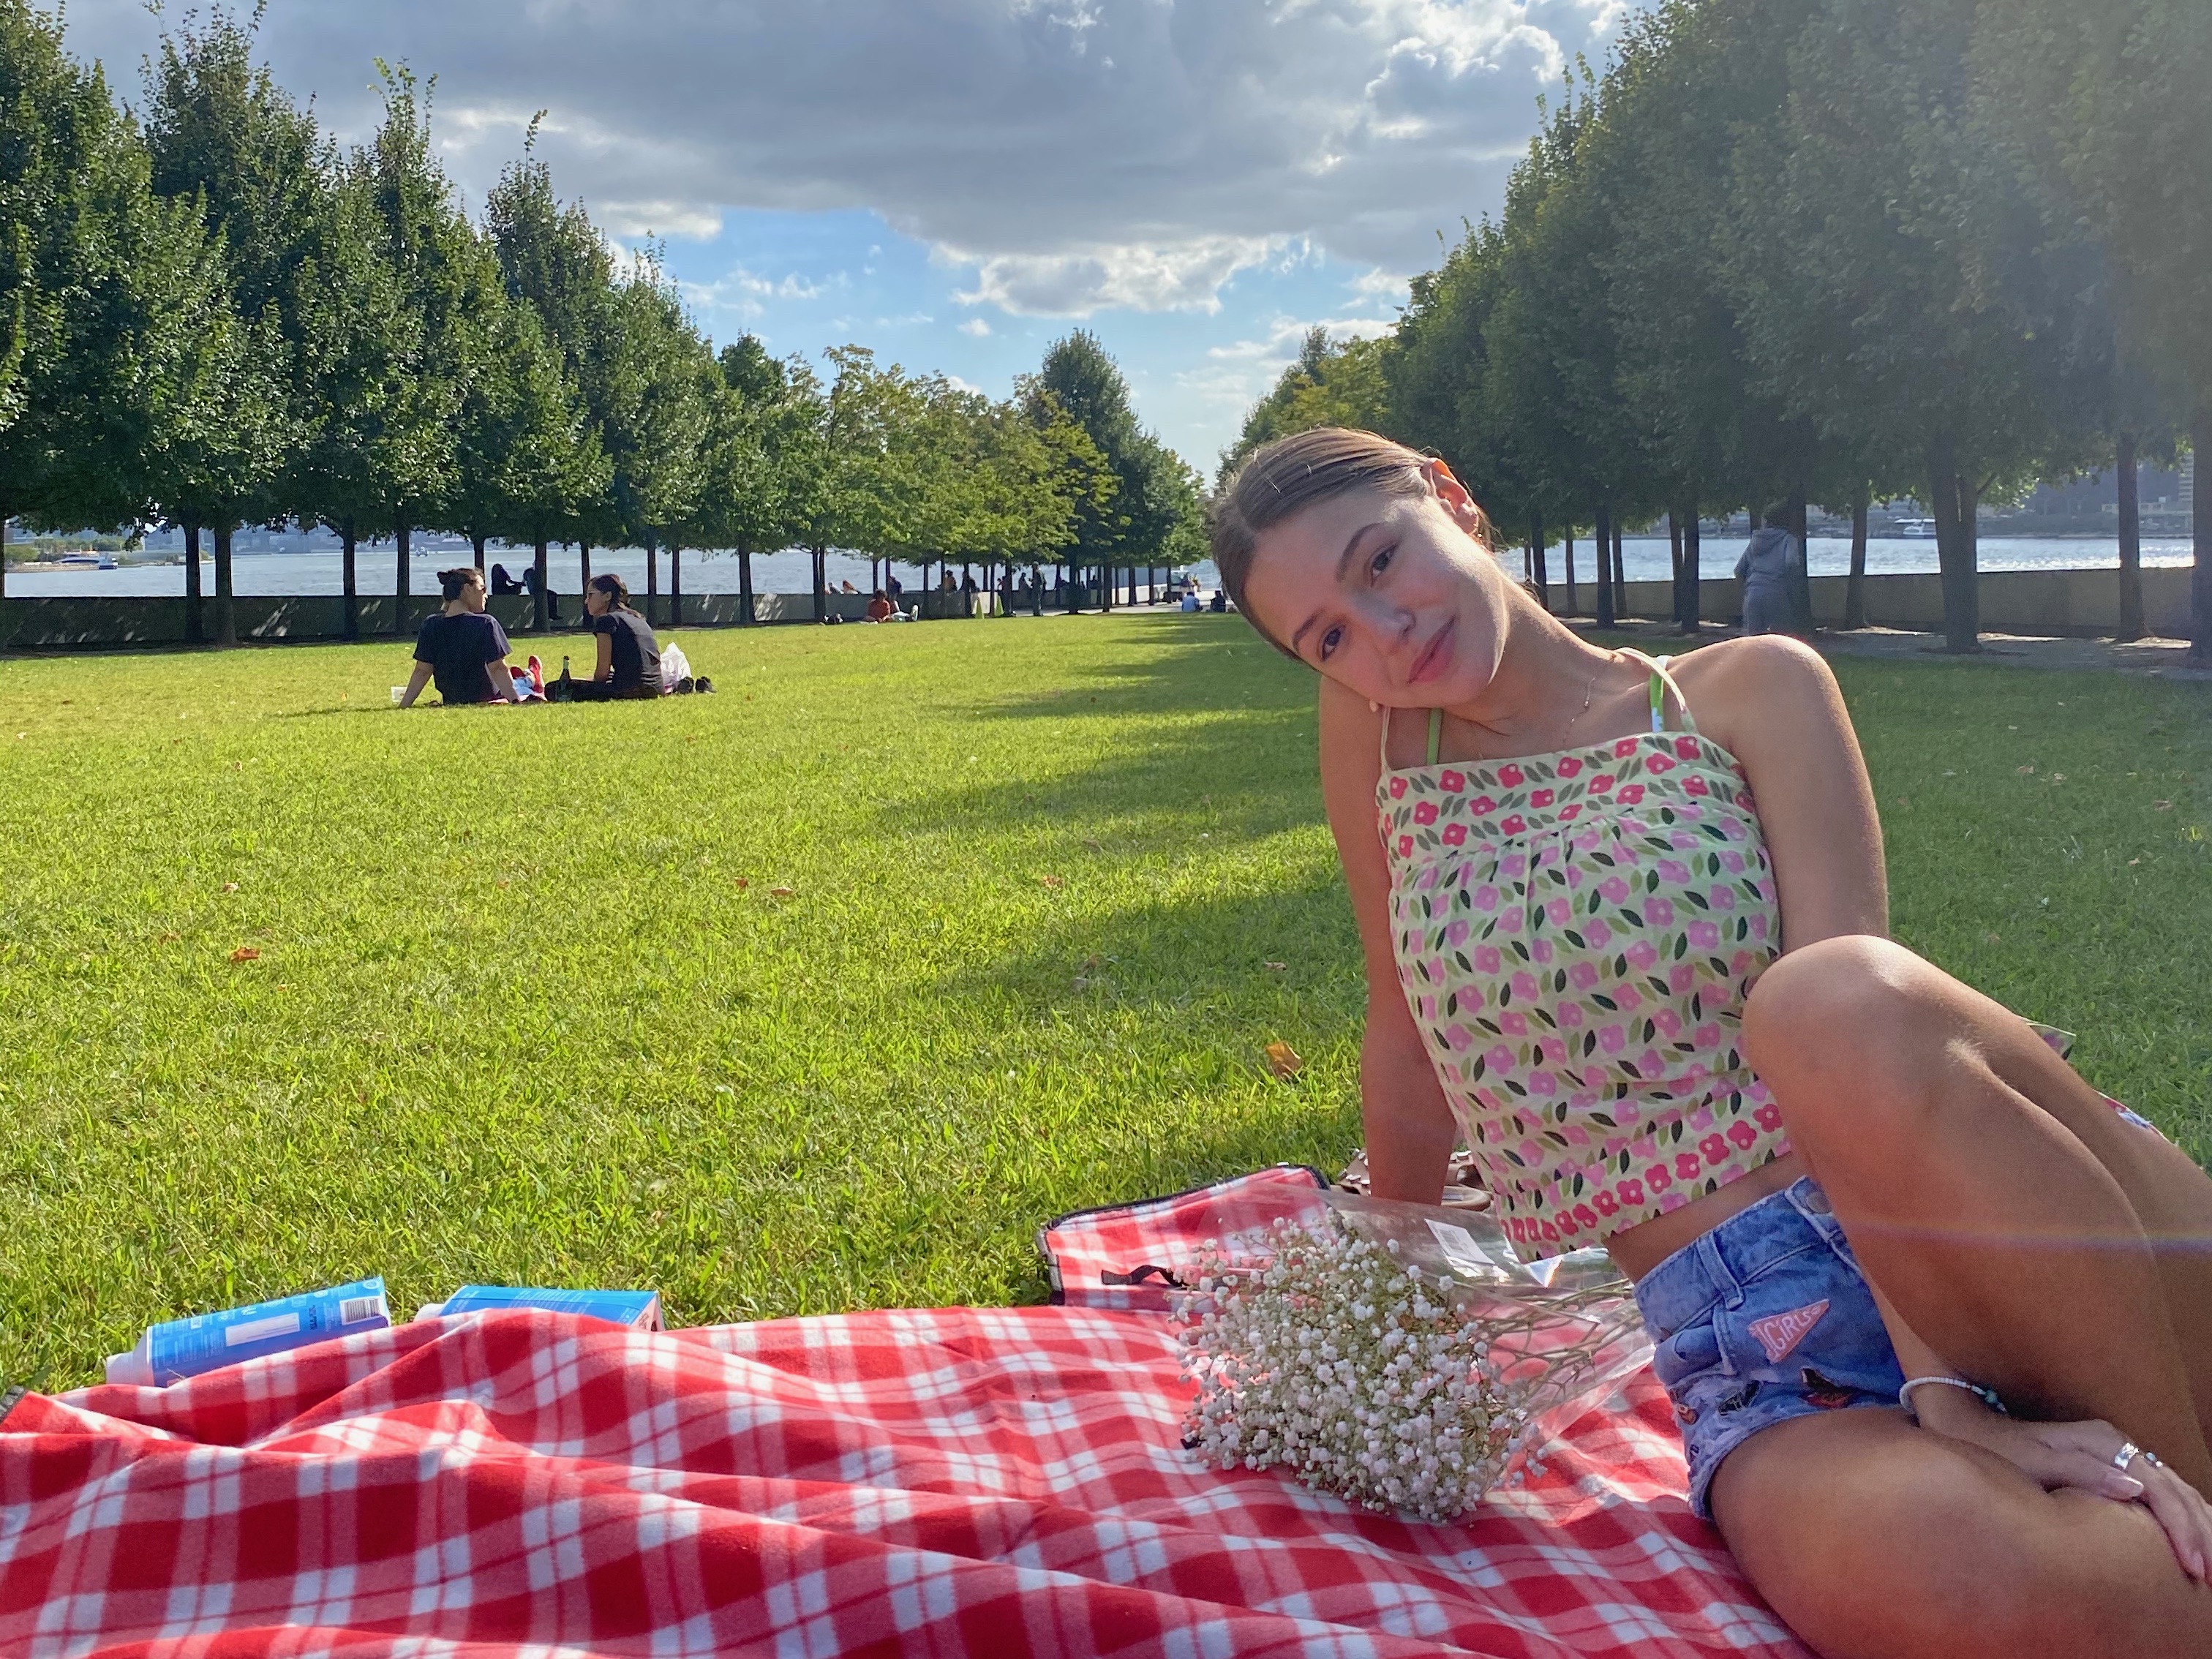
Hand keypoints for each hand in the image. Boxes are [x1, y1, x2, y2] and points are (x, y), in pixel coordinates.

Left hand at [1916, 1393, 2211, 1580]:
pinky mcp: (2112, 1459)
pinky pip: (2163, 1486)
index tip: (2192, 1566)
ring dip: (2199, 1523)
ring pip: (2176, 1487)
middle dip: (2200, 1532)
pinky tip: (2196, 1532)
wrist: (1969, 1421)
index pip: (2160, 1489)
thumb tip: (2136, 1488)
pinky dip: (2185, 1510)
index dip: (2181, 1529)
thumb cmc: (1996, 1447)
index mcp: (2102, 1441)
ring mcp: (2117, 1448)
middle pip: (2176, 1488)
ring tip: (2211, 1562)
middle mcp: (2116, 1441)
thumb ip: (2082, 1471)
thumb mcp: (2032, 1461)